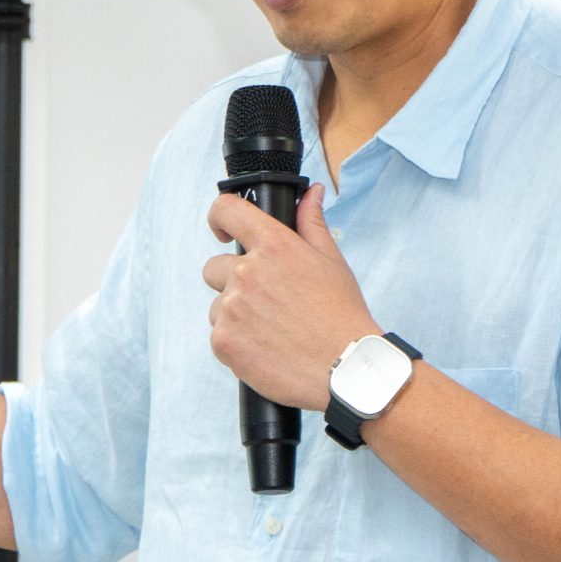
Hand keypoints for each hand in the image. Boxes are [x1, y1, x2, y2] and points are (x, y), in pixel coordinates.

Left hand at [200, 187, 377, 410]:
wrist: (346, 368)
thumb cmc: (342, 314)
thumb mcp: (331, 261)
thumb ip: (311, 223)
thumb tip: (312, 193)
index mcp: (273, 246)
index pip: (227, 211)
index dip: (220, 218)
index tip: (223, 231)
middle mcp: (246, 273)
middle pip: (214, 268)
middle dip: (233, 281)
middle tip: (267, 302)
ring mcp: (231, 309)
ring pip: (217, 306)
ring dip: (236, 315)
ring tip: (273, 330)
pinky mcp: (223, 341)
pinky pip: (219, 335)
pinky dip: (237, 342)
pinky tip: (266, 348)